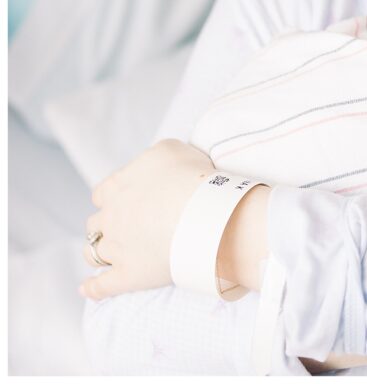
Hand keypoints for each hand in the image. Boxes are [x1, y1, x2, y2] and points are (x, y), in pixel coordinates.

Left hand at [81, 139, 214, 299]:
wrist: (206, 214)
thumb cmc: (193, 178)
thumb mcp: (170, 149)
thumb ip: (150, 156)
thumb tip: (150, 165)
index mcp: (116, 187)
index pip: (102, 193)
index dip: (115, 197)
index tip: (132, 201)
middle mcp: (110, 217)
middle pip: (96, 223)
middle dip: (109, 224)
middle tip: (132, 226)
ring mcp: (115, 248)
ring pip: (93, 252)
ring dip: (100, 252)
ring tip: (114, 255)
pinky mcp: (127, 275)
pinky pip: (101, 286)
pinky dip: (93, 288)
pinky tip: (88, 289)